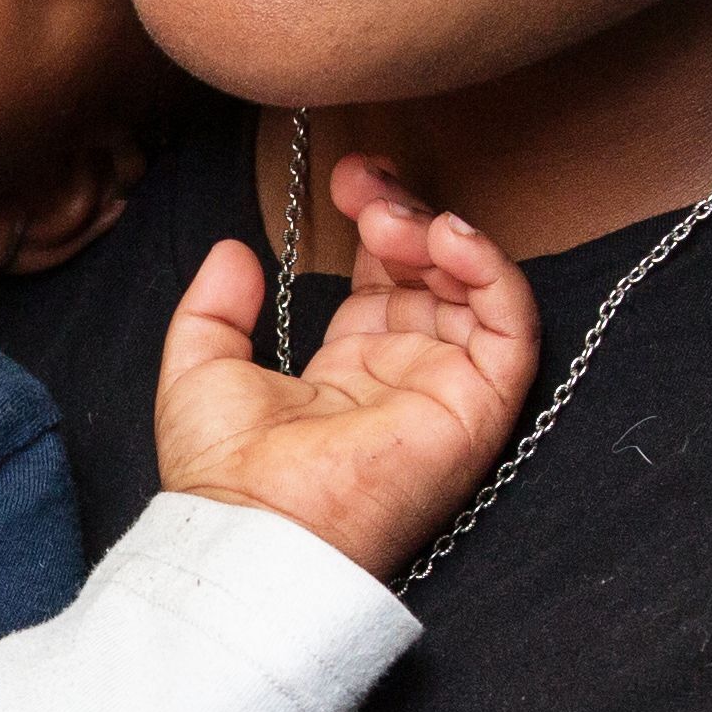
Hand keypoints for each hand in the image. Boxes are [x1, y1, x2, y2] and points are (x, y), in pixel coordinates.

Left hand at [148, 154, 540, 577]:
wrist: (252, 527)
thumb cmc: (224, 473)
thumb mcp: (200, 366)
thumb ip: (215, 306)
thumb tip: (236, 250)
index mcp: (351, 368)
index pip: (387, 276)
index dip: (375, 220)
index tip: (346, 184)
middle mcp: (406, 375)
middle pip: (434, 272)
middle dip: (406, 212)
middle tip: (364, 186)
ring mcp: (445, 390)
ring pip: (477, 290)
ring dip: (442, 235)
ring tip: (390, 220)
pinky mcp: (478, 408)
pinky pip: (512, 326)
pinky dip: (491, 271)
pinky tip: (446, 238)